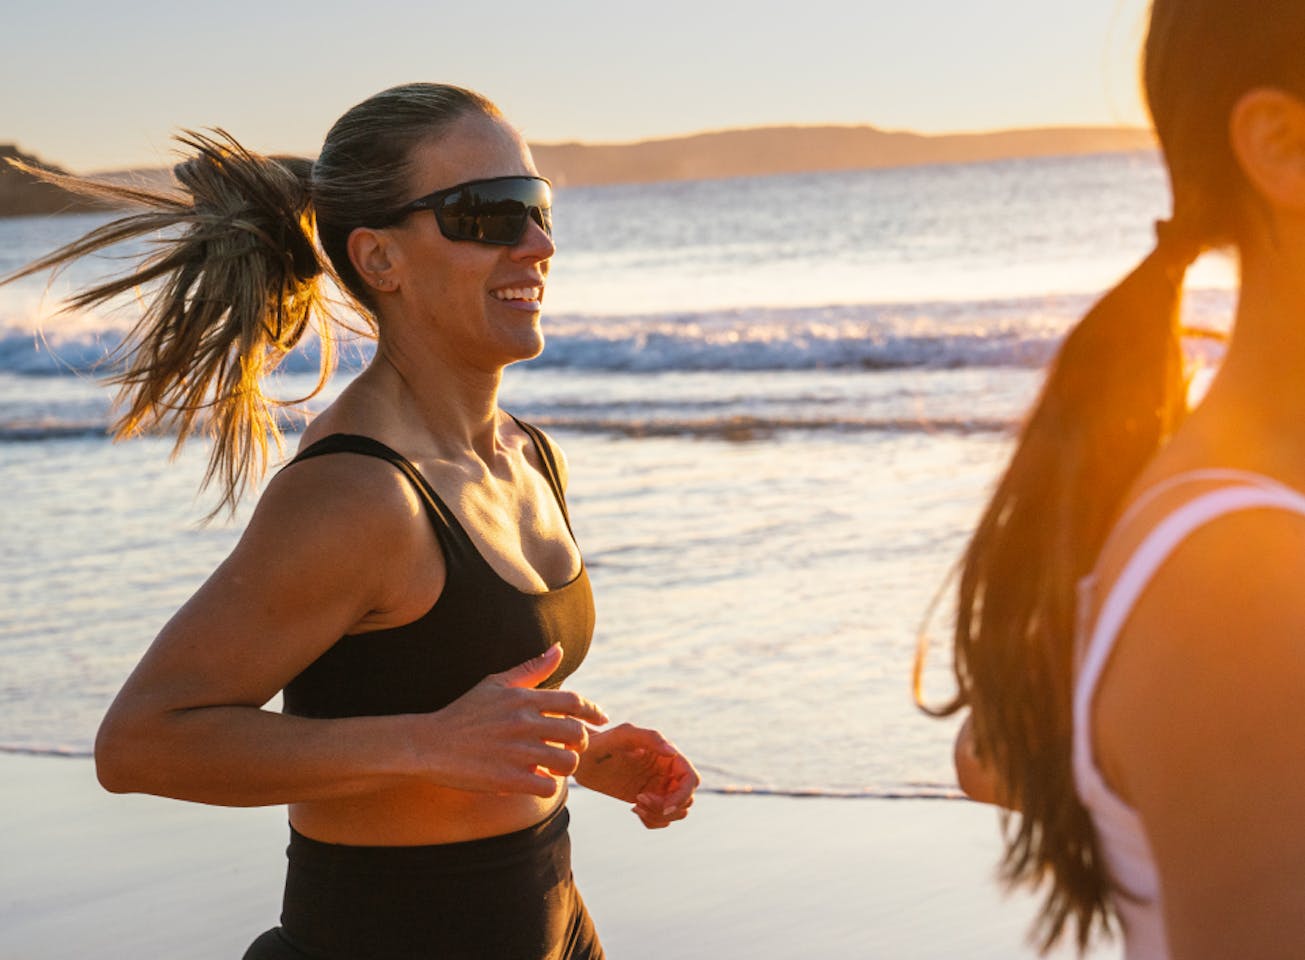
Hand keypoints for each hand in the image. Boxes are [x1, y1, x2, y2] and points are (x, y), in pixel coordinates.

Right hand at [413, 644, 607, 797]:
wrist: (428, 745)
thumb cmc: (464, 712)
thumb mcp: (495, 684)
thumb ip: (531, 669)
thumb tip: (559, 649)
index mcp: (523, 699)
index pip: (574, 701)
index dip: (593, 711)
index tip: (601, 719)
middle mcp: (524, 723)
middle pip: (577, 733)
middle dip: (580, 742)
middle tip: (571, 747)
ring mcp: (517, 752)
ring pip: (567, 762)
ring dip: (567, 766)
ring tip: (556, 766)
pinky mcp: (508, 779)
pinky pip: (548, 786)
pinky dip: (548, 785)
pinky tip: (537, 780)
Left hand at [575, 723, 699, 828]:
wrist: (582, 758)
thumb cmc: (602, 742)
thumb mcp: (623, 735)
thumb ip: (650, 738)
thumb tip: (673, 752)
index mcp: (668, 755)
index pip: (691, 779)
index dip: (683, 795)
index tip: (662, 805)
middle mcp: (667, 771)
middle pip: (687, 799)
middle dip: (668, 807)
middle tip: (640, 800)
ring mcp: (658, 787)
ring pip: (678, 811)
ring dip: (660, 815)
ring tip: (637, 804)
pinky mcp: (647, 799)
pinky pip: (663, 819)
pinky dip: (653, 821)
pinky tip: (634, 809)